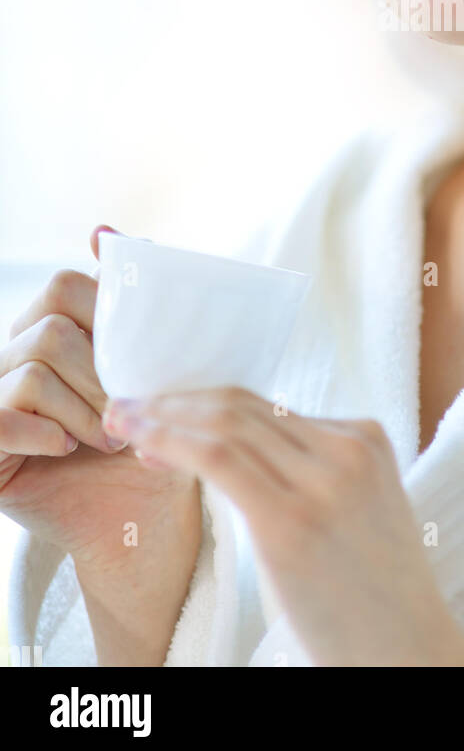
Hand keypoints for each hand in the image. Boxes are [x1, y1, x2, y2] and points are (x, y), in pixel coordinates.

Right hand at [0, 225, 198, 573]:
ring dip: (83, 406)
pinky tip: (67, 448)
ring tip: (111, 437)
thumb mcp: (160, 370)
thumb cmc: (151, 438)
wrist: (138, 519)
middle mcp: (17, 354)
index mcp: (55, 326)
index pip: (64, 284)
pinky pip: (2, 415)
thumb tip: (113, 231)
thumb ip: (143, 309)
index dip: (104, 309)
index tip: (134, 349)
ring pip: (33, 368)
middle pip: (50, 324)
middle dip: (99, 368)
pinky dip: (45, 432)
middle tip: (129, 406)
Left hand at [103, 387, 463, 665]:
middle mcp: (347, 447)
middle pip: (244, 404)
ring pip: (226, 423)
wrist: (410, 651)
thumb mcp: (360, 509)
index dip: (202, 401)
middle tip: (126, 405)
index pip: (267, 403)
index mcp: (367, 438)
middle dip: (174, 400)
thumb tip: (240, 454)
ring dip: (163, 418)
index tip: (159, 411)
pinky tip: (145, 448)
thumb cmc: (376, 594)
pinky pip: (220, 459)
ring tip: (123, 424)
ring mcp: (322, 481)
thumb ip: (315, 472)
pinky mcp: (291, 521)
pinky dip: (173, 443)